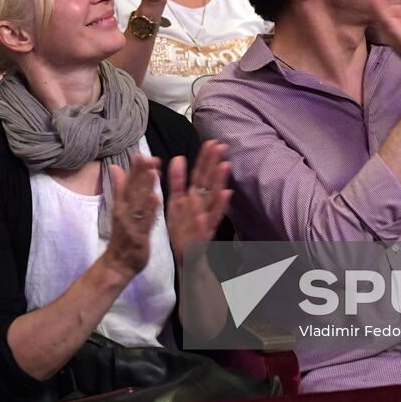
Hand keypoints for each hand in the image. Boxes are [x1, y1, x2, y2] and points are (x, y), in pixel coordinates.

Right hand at [104, 157, 160, 278]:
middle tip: (148, 157)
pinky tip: (155, 198)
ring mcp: (131, 224)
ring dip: (145, 188)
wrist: (118, 264)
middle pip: (133, 190)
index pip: (129, 183)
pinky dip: (149, 210)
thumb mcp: (120, 209)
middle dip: (141, 173)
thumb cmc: (122, 235)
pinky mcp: (138, 237)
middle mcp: (125, 211)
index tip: (143, 154)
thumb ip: (120, 188)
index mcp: (123, 204)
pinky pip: (144, 222)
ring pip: (139, 204)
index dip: (136, 169)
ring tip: (153, 172)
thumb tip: (114, 167)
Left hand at [165, 140, 231, 263]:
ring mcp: (205, 221)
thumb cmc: (183, 230)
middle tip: (221, 146)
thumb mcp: (176, 202)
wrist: (186, 259)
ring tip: (224, 166)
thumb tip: (178, 158)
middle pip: (209, 183)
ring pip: (213, 200)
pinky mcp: (203, 236)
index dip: (205, 159)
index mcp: (193, 198)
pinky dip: (211, 213)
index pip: (200, 175)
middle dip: (214, 165)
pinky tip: (218, 201)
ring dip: (219, 184)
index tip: (212, 142)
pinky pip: (207, 224)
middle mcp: (202, 207)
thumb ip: (177, 181)